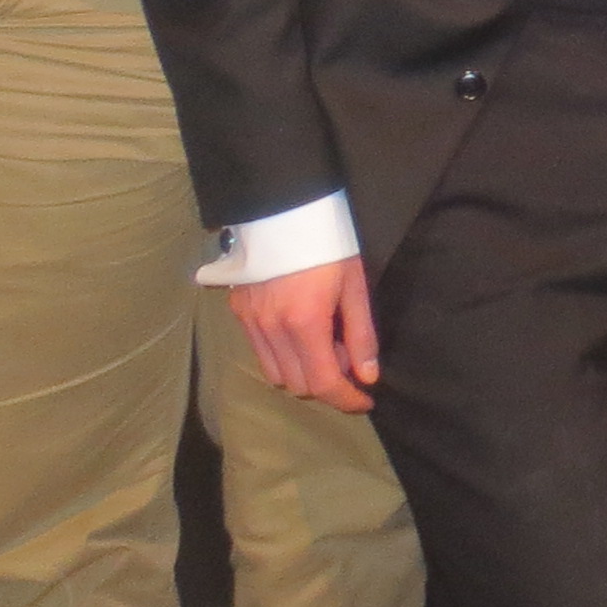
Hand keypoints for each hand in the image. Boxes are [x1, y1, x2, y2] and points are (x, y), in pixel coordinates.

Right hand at [227, 255, 380, 411]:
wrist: (284, 207)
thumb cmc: (329, 242)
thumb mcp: (354, 286)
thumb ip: (361, 335)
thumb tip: (368, 376)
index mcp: (304, 323)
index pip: (322, 383)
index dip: (346, 399)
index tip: (364, 400)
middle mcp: (271, 329)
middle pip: (297, 384)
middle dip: (327, 383)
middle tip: (347, 358)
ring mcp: (250, 321)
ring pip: (275, 374)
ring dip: (302, 372)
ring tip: (324, 343)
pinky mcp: (238, 312)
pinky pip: (260, 352)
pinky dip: (282, 356)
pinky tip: (299, 334)